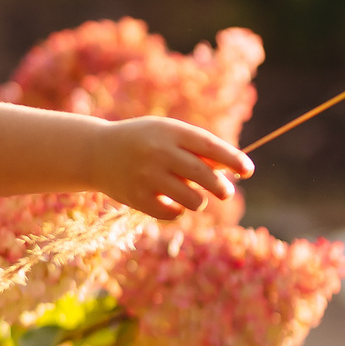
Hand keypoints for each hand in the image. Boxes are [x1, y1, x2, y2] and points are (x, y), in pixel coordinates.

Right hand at [95, 117, 252, 220]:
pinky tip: (173, 203)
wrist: (96, 152)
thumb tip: (232, 169)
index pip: (210, 147)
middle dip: (222, 188)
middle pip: (203, 175)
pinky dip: (178, 211)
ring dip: (199, 201)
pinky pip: (172, 213)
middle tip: (227, 193)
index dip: (233, 160)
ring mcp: (146, 176)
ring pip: (192, 199)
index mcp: (170, 132)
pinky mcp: (137, 198)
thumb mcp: (167, 133)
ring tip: (195, 197)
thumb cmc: (143, 141)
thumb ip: (197, 148)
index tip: (248, 171)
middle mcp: (159, 153)